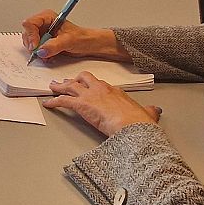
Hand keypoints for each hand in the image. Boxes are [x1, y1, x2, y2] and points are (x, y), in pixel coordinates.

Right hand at [19, 11, 128, 61]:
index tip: (35, 46)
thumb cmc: (82, 37)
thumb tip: (41, 50)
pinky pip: (35, 49)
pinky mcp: (44, 42)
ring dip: (36, 51)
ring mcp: (43, 33)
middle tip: (39, 52)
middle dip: (32, 44)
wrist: (89, 45)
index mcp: (48, 17)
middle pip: (27, 33)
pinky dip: (40, 55)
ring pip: (30, 42)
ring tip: (47, 55)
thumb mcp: (68, 41)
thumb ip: (54, 45)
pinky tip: (48, 57)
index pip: (30, 23)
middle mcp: (43, 24)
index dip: (31, 35)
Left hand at [44, 73, 161, 136]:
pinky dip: (54, 102)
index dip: (92, 85)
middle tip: (66, 82)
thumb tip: (155, 110)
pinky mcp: (81, 105)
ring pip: (70, 87)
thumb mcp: (148, 114)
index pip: (101, 84)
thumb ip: (149, 111)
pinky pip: (63, 101)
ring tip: (52, 87)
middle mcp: (100, 89)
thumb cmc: (139, 122)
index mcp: (115, 91)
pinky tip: (48, 103)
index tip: (88, 86)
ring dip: (59, 87)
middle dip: (74, 80)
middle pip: (83, 78)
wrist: (132, 126)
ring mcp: (90, 96)